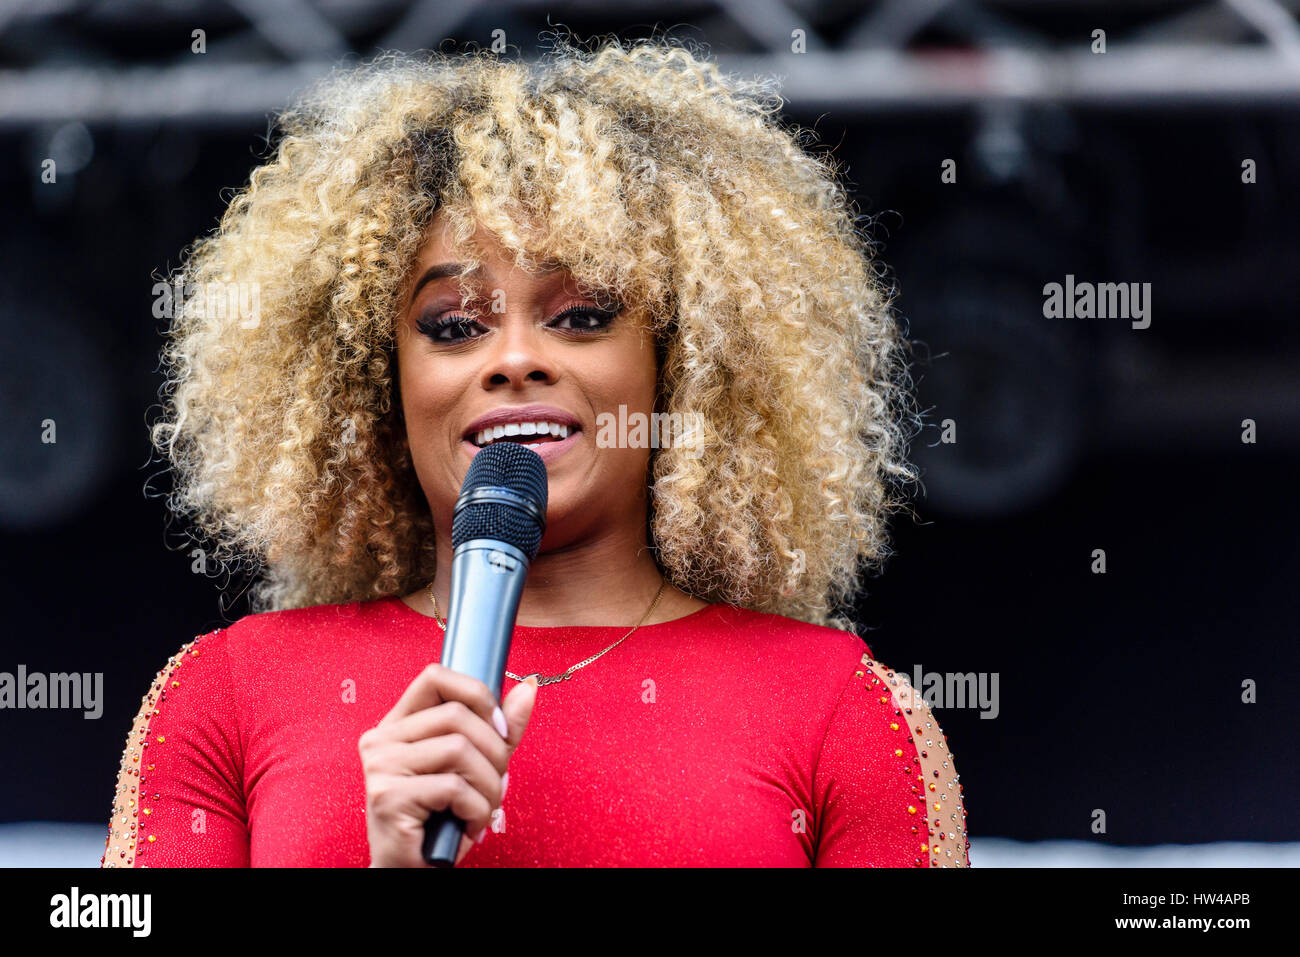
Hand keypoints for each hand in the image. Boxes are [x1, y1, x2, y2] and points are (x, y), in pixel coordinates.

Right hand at [360, 664, 537, 866]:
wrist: (411, 870)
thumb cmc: (441, 818)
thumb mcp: (476, 766)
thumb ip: (499, 729)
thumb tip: (528, 688)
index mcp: (398, 724)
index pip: (435, 676)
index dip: (477, 695)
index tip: (498, 728)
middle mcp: (382, 739)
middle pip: (457, 715)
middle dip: (494, 752)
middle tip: (497, 783)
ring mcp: (380, 766)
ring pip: (459, 749)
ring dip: (489, 785)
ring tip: (485, 809)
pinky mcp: (388, 796)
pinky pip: (453, 787)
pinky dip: (476, 809)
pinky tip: (469, 826)